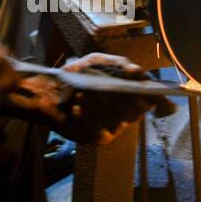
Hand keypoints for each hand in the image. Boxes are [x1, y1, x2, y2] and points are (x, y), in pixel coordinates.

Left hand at [5, 53, 171, 143]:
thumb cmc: (79, 75)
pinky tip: (77, 109)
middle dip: (113, 99)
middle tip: (95, 88)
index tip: (141, 91)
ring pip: (113, 121)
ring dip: (97, 107)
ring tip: (81, 95)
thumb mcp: (98, 62)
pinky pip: (97, 132)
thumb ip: (119, 65)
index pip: (150, 101)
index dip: (150, 98)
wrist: (50, 91)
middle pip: (129, 111)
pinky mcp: (95, 138)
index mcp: (130, 98)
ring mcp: (112, 129)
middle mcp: (125, 116)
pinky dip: (87, 119)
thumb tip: (139, 71)